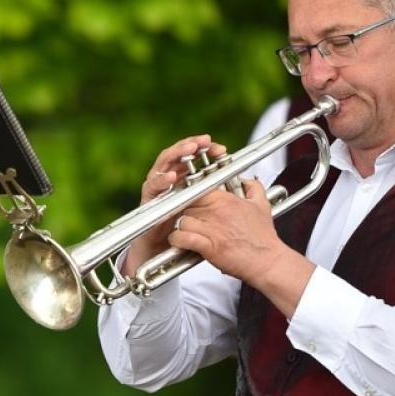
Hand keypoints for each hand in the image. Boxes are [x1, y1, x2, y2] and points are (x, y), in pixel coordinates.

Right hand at [120, 134, 225, 276]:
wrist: (165, 252)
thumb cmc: (187, 230)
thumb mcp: (208, 211)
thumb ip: (222, 197)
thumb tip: (247, 184)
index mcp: (184, 179)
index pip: (194, 158)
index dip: (206, 150)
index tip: (222, 150)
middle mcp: (169, 180)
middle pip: (178, 156)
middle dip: (191, 146)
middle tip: (205, 142)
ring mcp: (157, 189)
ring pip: (163, 165)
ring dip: (176, 156)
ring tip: (189, 151)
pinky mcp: (147, 201)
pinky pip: (152, 187)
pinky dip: (161, 181)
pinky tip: (171, 177)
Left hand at [169, 179, 315, 315]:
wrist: (267, 261)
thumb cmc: (263, 237)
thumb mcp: (262, 205)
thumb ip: (253, 187)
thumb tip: (246, 180)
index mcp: (225, 199)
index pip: (196, 189)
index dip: (189, 196)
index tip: (190, 203)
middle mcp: (216, 211)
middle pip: (185, 204)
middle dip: (183, 212)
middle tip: (185, 220)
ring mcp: (211, 228)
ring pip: (181, 220)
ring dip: (179, 227)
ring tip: (184, 232)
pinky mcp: (208, 245)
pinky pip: (182, 237)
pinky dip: (178, 240)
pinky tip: (181, 242)